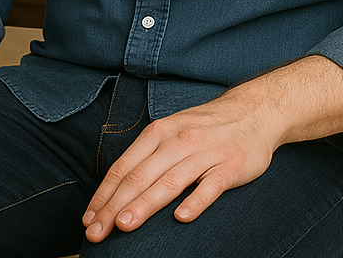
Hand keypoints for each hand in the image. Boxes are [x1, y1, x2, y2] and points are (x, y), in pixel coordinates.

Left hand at [81, 56, 342, 242]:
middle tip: (96, 232)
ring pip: (169, 181)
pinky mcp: (230, 166)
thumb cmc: (205, 127)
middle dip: (115, 206)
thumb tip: (117, 190)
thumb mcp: (171, 132)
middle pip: (140, 177)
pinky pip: (211, 186)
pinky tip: (181, 217)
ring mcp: (205, 153)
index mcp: (158, 132)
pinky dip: (195, 201)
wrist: (254, 111)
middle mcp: (177, 141)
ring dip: (145, 204)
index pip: (124, 167)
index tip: (88, 219)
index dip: (103, 195)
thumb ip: (148, 157)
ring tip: (125, 225)